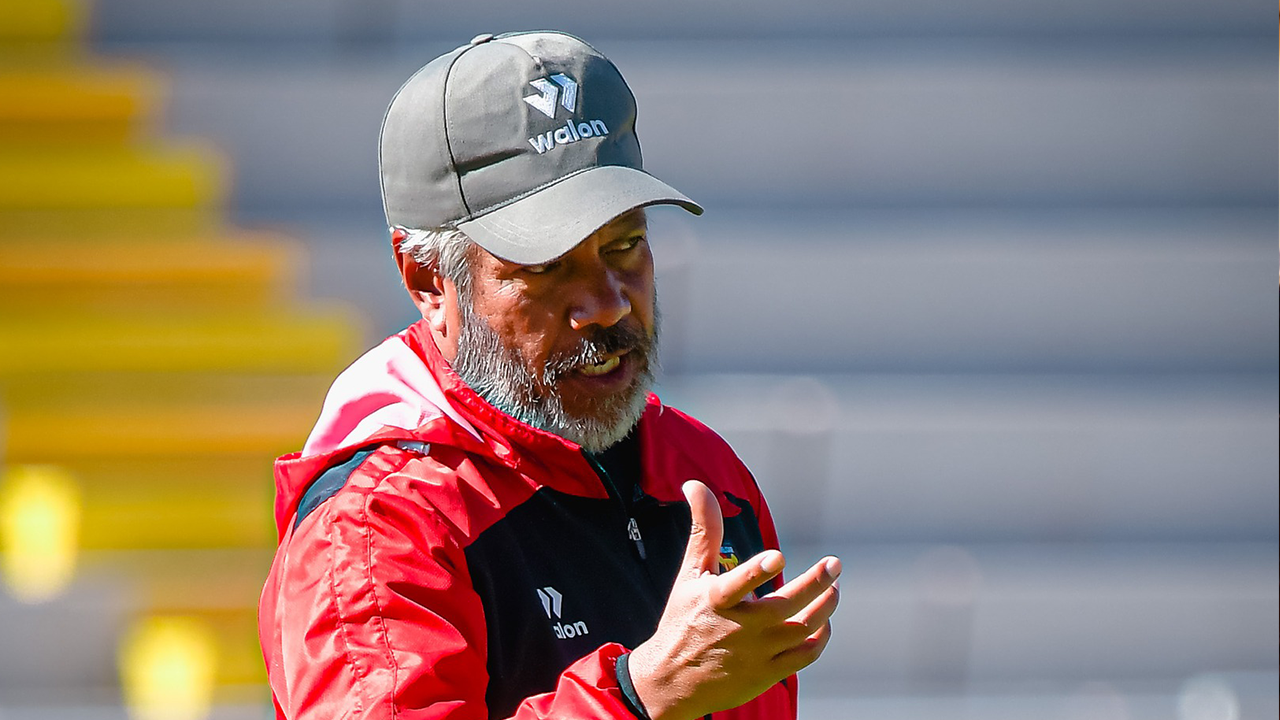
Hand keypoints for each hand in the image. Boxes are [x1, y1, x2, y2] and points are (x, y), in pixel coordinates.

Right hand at [627, 481, 840, 719]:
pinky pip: (804, 655)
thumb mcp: (690, 574)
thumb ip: (703, 530)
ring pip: (802, 629)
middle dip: (815, 583)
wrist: (671, 681)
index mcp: (715, 601)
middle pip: (785, 606)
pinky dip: (820, 637)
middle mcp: (738, 628)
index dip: (757, 571)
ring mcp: (755, 653)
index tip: (777, 557)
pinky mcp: (766, 674)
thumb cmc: (684, 619)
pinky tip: (823, 621)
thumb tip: (696, 485)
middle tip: (834, 564)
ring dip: (824, 606)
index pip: (737, 585)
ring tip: (833, 587)